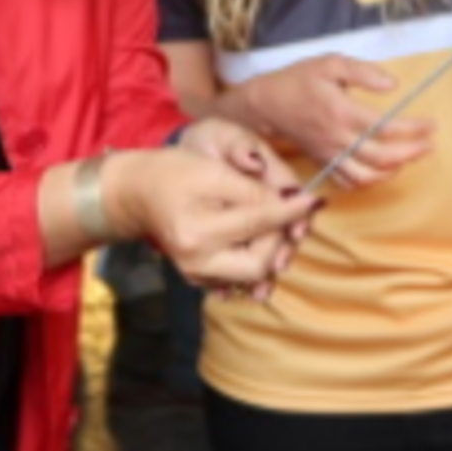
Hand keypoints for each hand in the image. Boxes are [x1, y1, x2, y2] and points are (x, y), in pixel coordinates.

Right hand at [169, 118, 312, 300]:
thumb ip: (254, 191)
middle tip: (284, 213)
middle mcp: (197, 262)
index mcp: (198, 233)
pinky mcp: (202, 279)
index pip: (259, 224)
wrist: (138, 192)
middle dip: (279, 238)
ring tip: (272, 224)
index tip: (313, 200)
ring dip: (271, 249)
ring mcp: (198, 275)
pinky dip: (256, 258)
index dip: (290, 211)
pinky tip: (258, 239)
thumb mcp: (214, 172)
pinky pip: (241, 277)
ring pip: (255, 274)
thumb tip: (294, 203)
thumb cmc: (174, 173)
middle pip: (261, 264)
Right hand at [244, 54, 434, 189]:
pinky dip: (370, 182)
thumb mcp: (330, 63)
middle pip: (381, 157)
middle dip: (411, 153)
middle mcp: (337, 138)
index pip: (385, 128)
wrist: (266, 104)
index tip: (431, 125)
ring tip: (409, 158)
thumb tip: (392, 85)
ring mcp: (329, 155)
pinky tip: (384, 171)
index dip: (413, 130)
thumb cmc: (299, 80)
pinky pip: (348, 183)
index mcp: (341, 112)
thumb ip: (363, 72)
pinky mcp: (323, 163)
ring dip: (392, 171)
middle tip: (430, 145)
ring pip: (366, 177)